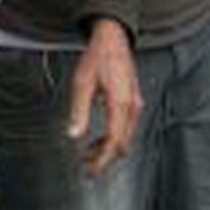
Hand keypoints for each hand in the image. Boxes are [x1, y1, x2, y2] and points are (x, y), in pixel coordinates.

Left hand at [68, 18, 141, 176]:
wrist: (113, 38)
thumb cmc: (97, 57)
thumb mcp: (82, 84)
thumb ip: (79, 111)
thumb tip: (73, 135)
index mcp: (120, 103)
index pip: (114, 142)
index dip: (102, 160)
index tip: (90, 171)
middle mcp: (132, 106)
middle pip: (123, 144)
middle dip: (105, 158)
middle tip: (87, 166)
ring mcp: (136, 104)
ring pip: (126, 137)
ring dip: (109, 148)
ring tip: (89, 152)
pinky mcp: (134, 101)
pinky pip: (127, 127)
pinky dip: (114, 136)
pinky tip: (99, 137)